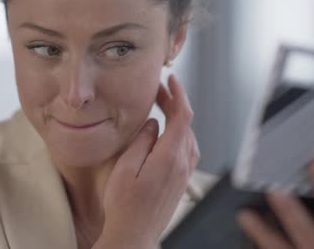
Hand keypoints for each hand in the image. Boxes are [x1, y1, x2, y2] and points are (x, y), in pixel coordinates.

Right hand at [94, 75, 199, 248]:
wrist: (134, 236)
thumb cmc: (125, 207)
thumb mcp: (125, 169)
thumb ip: (141, 141)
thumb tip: (153, 123)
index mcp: (170, 157)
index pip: (183, 116)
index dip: (179, 94)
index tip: (171, 80)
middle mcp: (182, 164)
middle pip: (186, 124)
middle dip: (175, 103)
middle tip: (159, 91)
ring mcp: (184, 174)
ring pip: (188, 136)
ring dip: (177, 118)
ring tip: (162, 107)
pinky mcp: (181, 181)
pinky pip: (186, 149)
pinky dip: (179, 133)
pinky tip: (167, 132)